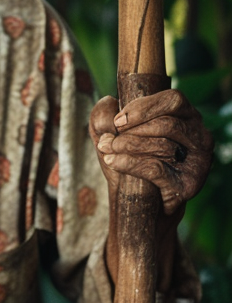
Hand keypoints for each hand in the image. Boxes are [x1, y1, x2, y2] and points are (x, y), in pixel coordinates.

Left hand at [90, 91, 211, 216]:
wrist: (140, 202)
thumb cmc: (127, 160)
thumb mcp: (110, 134)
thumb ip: (104, 115)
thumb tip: (107, 102)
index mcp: (186, 117)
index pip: (173, 100)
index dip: (144, 108)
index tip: (118, 120)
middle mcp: (199, 136)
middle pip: (167, 124)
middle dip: (131, 131)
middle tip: (108, 140)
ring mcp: (198, 161)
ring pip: (163, 145)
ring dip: (128, 146)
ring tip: (107, 149)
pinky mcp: (188, 184)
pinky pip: (157, 168)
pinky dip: (129, 163)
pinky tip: (112, 161)